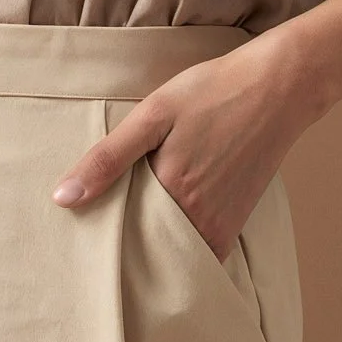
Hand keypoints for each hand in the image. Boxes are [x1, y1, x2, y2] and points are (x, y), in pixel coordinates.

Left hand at [49, 25, 315, 262]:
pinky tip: (168, 224)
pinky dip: (182, 248)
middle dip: (124, 244)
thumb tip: (62, 199)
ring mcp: (220, 226)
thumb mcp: (153, 114)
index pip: (120, 234)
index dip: (100, 231)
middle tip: (100, 230)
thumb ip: (108, 158)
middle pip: (146, 248)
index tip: (82, 231)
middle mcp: (197, 220)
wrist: (278, 88)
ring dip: (152, 246)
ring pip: (173, 253)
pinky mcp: (236, 224)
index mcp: (169, 193)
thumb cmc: (213, 92)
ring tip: (131, 224)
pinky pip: (201, 252)